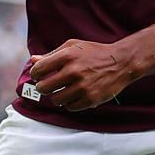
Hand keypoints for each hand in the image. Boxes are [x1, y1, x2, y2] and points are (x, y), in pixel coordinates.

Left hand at [25, 39, 139, 110]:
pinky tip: (73, 95)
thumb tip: (33, 60)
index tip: (39, 76)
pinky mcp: (91, 99)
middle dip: (42, 87)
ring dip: (56, 97)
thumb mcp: (73, 47)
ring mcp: (82, 86)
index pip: (38, 70)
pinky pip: (70, 107)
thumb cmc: (94, 53)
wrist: (121, 62)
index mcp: (67, 56)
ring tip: (61, 91)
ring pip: (56, 100)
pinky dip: (69, 103)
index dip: (35, 74)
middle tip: (47, 86)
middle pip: (44, 88)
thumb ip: (52, 54)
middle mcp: (73, 71)